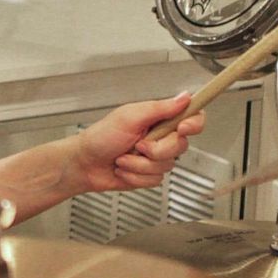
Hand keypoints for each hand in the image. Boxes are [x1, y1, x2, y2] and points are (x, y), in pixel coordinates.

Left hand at [73, 92, 204, 191]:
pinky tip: (124, 169)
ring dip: (140, 164)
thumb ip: (159, 108)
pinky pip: (155, 180)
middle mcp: (159, 137)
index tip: (182, 128)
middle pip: (181, 146)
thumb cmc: (99, 137)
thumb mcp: (129, 117)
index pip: (190, 117)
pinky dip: (136, 176)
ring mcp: (154, 157)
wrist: (83, 164)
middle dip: (156, 150)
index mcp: (156, 119)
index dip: (193, 123)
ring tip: (123, 157)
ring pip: (167, 165)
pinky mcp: (149, 174)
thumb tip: (185, 97)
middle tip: (137, 145)